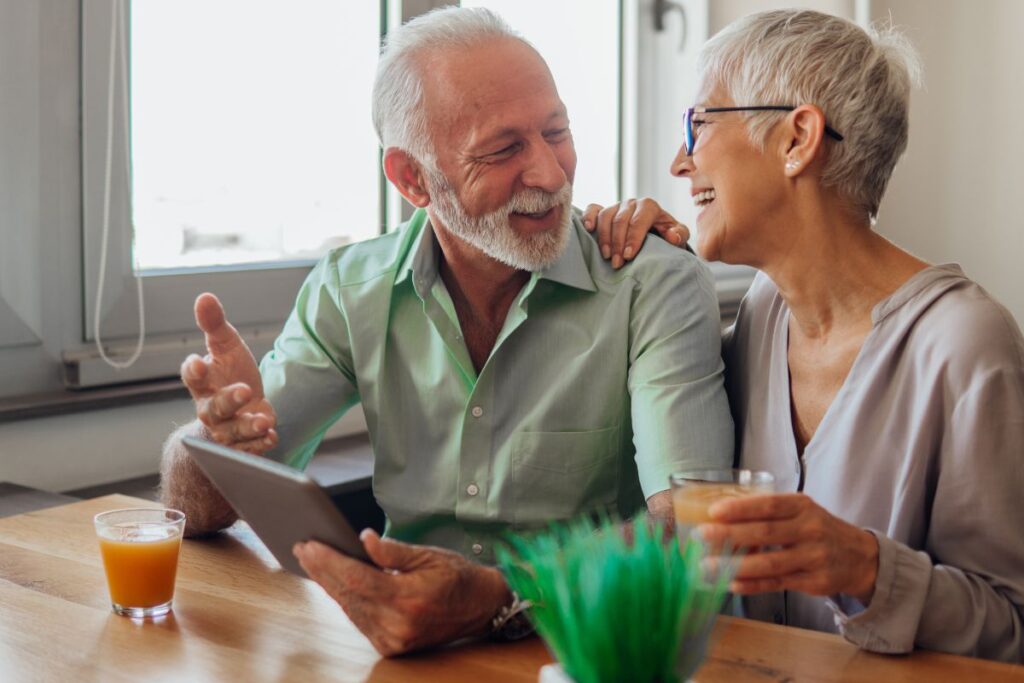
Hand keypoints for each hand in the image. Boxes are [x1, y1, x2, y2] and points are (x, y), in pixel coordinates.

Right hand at [181, 293, 277, 454]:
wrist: (241, 406)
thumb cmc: (230, 372)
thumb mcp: (226, 346)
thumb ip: (214, 324)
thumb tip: (204, 296)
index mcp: (203, 382)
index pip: (192, 376)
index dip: (194, 370)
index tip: (199, 362)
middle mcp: (210, 408)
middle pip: (213, 409)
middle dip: (228, 401)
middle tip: (245, 391)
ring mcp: (226, 428)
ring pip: (232, 432)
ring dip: (248, 427)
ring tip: (264, 420)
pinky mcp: (243, 443)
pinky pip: (248, 448)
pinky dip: (260, 444)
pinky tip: (272, 436)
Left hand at [294, 530, 510, 655]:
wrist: (480, 607)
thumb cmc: (457, 577)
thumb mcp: (428, 554)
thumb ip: (392, 550)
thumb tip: (363, 539)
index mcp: (408, 598)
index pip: (356, 578)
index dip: (330, 561)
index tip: (310, 545)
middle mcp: (398, 624)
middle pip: (347, 594)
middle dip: (322, 570)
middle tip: (303, 548)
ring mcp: (393, 639)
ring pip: (350, 608)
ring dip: (329, 584)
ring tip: (313, 561)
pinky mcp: (391, 646)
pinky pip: (360, 620)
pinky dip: (346, 600)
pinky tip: (333, 582)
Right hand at [582, 198, 689, 268]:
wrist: (655, 232)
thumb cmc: (666, 235)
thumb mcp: (678, 235)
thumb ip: (679, 234)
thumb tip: (672, 236)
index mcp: (649, 206)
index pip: (639, 220)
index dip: (633, 238)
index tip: (629, 256)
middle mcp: (631, 203)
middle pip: (620, 220)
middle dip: (618, 244)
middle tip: (617, 264)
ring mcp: (616, 206)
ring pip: (606, 216)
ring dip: (604, 238)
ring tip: (606, 256)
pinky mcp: (604, 211)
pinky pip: (593, 209)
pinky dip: (589, 217)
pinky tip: (588, 229)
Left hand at [698, 493, 879, 603]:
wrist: (859, 557)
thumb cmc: (817, 529)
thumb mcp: (800, 511)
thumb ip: (769, 513)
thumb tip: (721, 516)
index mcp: (802, 506)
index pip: (769, 505)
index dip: (741, 508)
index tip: (714, 512)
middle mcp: (810, 530)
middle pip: (766, 533)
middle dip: (731, 535)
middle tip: (702, 535)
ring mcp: (813, 557)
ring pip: (770, 563)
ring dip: (736, 565)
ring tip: (708, 565)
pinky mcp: (814, 582)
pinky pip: (777, 583)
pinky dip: (753, 584)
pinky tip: (731, 583)